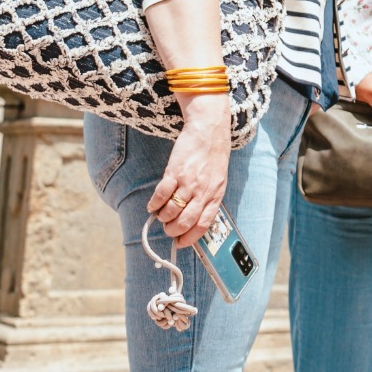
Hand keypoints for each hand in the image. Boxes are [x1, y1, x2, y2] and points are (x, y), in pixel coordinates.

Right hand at [149, 92, 230, 247]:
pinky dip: (154, 204)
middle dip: (173, 231)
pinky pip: (161, 195)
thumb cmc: (213, 155)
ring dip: (163, 217)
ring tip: (160, 215)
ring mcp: (188, 182)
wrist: (209, 129)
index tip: (181, 242)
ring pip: (171, 211)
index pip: (203, 226)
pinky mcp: (174, 172)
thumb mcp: (218, 179)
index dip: (190, 238)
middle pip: (184, 222)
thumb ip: (208, 197)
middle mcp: (203, 192)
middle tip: (167, 229)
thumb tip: (194, 218)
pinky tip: (153, 205)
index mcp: (215, 195)